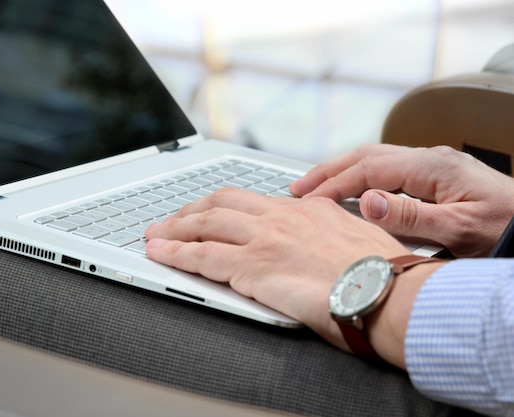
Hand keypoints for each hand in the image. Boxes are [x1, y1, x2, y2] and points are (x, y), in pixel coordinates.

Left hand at [144, 188, 410, 352]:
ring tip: (154, 235)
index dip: (221, 206)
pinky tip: (159, 255)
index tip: (208, 213)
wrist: (390, 292)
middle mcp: (281, 216)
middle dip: (189, 211)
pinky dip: (175, 254)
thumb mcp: (357, 238)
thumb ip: (331, 229)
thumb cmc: (382, 275)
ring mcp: (265, 239)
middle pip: (220, 203)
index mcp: (305, 209)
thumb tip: (323, 231)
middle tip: (171, 220)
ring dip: (174, 230)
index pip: (250, 200)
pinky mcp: (254, 266)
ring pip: (204, 224)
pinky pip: (202, 256)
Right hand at [290, 144, 513, 256]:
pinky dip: (359, 178)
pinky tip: (349, 191)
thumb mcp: (460, 230)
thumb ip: (412, 217)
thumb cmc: (506, 230)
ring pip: (374, 159)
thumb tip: (367, 201)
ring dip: (341, 172)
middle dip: (328, 171)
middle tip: (298, 188)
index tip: (309, 199)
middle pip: (366, 155)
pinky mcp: (434, 177)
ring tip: (314, 187)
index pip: (370, 169)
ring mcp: (432, 166)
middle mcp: (430, 159)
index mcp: (434, 167)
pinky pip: (386, 169)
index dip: (335, 184)